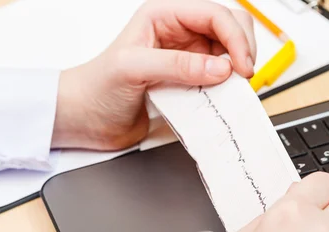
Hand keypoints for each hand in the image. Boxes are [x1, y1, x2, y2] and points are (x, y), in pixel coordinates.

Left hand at [51, 0, 256, 150]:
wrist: (87, 120)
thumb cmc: (96, 88)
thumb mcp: (133, 69)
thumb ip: (176, 65)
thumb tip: (219, 68)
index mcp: (163, 16)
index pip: (214, 14)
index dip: (234, 37)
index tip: (240, 66)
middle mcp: (179, 34)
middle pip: (229, 28)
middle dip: (242, 49)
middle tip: (241, 76)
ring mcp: (186, 59)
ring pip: (229, 55)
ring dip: (236, 70)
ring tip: (230, 88)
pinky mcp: (189, 83)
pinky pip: (220, 81)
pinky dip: (227, 89)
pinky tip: (220, 98)